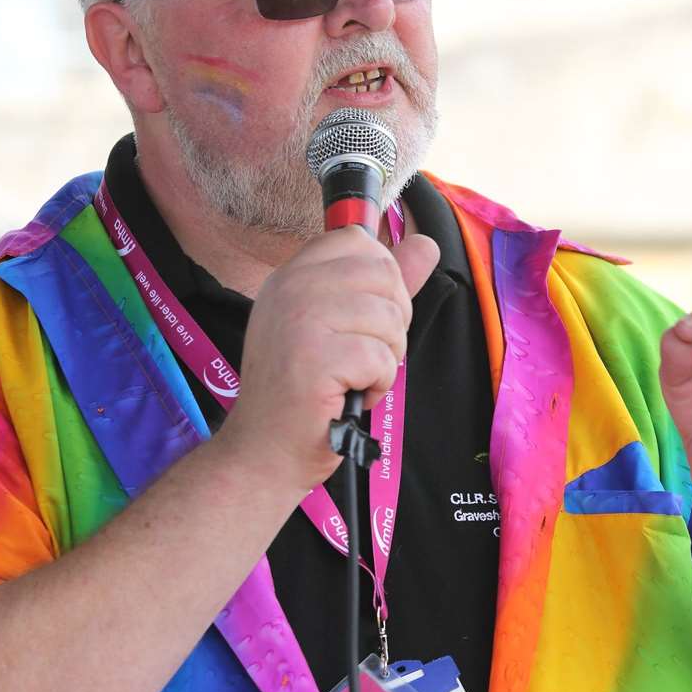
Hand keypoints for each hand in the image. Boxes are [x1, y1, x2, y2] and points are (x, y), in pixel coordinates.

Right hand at [219, 228, 438, 498]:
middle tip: (361, 355)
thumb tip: (427, 244)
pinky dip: (379, 383)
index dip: (380, 278)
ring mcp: (300, 319)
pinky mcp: (316, 356)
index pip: (357, 240)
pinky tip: (351, 394)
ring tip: (353, 377)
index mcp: (292, 275)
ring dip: (386, 357)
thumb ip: (385, 283)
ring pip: (390, 317)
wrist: (264, 452)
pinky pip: (382, 357)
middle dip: (391, 321)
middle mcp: (291, 287)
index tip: (364, 316)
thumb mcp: (341, 325)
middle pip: (383, 274)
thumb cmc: (305, 392)